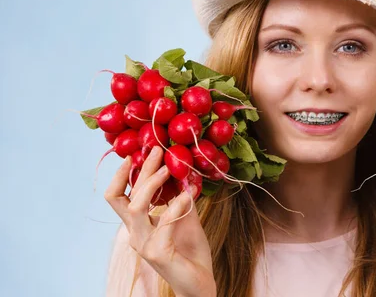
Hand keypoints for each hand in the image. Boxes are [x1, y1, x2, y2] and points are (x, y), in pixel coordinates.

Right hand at [105, 146, 216, 296]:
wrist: (199, 283)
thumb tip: (182, 170)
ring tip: (170, 169)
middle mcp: (135, 234)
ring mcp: (144, 244)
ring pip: (136, 208)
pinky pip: (163, 224)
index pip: (117, 196)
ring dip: (152, 185)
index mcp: (138, 225)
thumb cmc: (190, 251)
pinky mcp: (158, 253)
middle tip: (157, 151)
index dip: (122, 174)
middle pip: (124, 197)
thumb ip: (179, 197)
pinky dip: (175, 206)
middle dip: (139, 171)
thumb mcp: (185, 217)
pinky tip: (188, 196)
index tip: (136, 154)